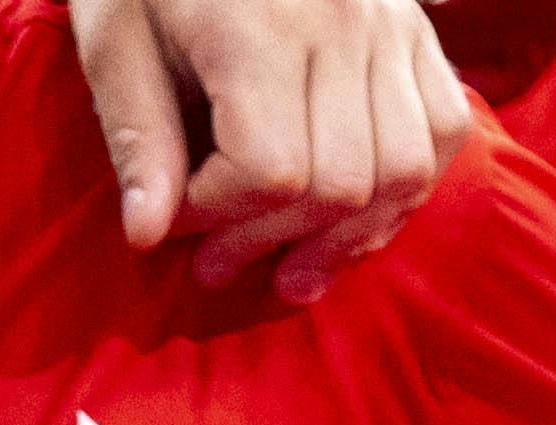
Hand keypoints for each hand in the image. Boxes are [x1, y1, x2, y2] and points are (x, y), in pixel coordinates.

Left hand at [75, 0, 479, 301]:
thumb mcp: (113, 36)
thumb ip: (137, 134)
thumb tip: (149, 235)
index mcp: (257, 24)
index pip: (270, 170)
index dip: (220, 216)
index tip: (176, 217)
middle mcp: (341, 22)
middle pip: (339, 182)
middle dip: (272, 239)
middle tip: (216, 265)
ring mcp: (390, 23)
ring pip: (402, 170)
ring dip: (347, 237)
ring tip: (291, 269)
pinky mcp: (416, 29)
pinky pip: (441, 131)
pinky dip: (403, 190)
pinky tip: (350, 219)